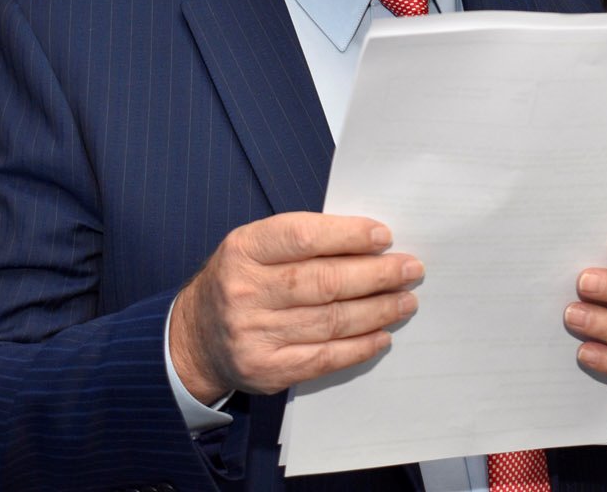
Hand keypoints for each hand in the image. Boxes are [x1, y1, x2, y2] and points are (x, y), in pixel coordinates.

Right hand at [168, 212, 422, 404]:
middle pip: (325, 281)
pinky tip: (382, 334)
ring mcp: (253, 334)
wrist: (194, 337)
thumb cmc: (240, 280)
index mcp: (243, 249)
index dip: (348, 235)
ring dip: (377, 310)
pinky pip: (324, 357)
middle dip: (377, 275)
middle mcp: (244, 291)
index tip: (384, 235)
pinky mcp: (266, 369)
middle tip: (411, 269)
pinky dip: (359, 347)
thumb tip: (370, 241)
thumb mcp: (255, 246)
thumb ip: (304, 240)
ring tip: (405, 300)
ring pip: (331, 320)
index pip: (303, 237)